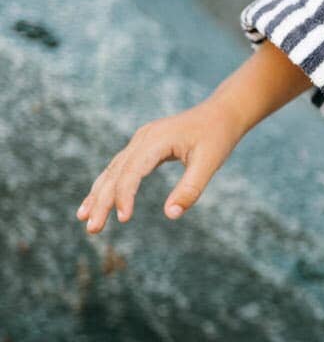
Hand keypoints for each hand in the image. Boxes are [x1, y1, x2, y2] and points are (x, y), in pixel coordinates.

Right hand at [76, 99, 242, 233]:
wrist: (222, 112)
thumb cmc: (218, 137)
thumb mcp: (209, 163)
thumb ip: (190, 189)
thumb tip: (171, 215)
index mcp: (157, 140)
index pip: (132, 171)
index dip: (125, 195)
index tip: (123, 219)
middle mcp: (143, 138)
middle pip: (116, 173)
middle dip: (101, 201)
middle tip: (92, 229)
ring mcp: (141, 140)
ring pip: (113, 170)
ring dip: (98, 194)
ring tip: (83, 218)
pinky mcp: (143, 145)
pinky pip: (120, 167)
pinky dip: (108, 184)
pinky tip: (98, 200)